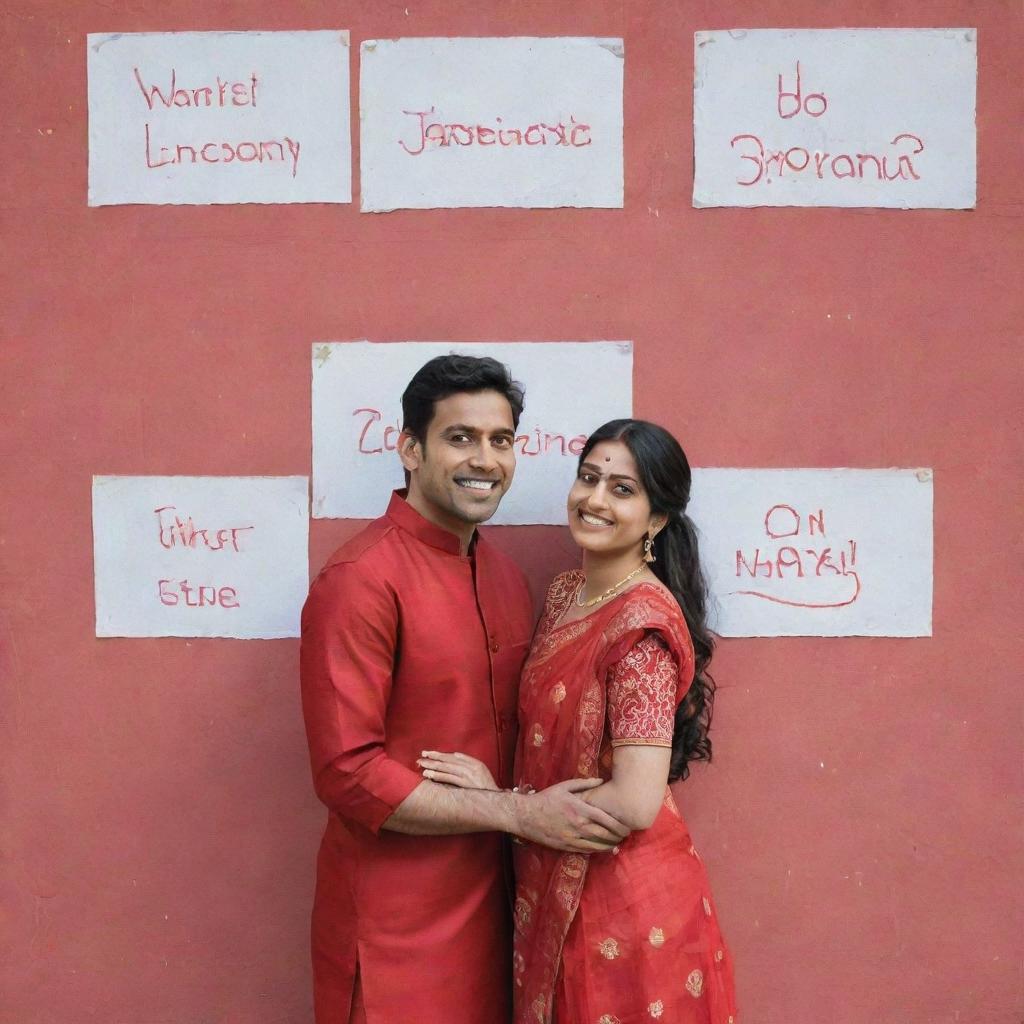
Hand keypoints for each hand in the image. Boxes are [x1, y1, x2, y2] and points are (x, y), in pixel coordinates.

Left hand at [417, 751, 498, 790]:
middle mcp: (472, 767)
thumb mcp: (480, 771)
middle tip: (421, 757)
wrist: (496, 801)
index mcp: (475, 763)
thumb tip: (454, 755)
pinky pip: (449, 779)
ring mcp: (469, 776)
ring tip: (422, 767)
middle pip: (449, 761)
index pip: (454, 757)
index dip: (441, 754)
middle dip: (434, 758)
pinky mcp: (466, 786)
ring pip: (447, 769)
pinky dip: (439, 776)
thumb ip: (468, 763)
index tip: (429, 753)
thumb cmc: (486, 787)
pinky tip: (430, 776)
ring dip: (433, 767)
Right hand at [513, 779, 630, 853]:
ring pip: (597, 845)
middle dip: (618, 836)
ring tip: (618, 843)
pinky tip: (603, 849)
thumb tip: (601, 780)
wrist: (526, 816)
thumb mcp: (564, 786)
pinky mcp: (566, 847)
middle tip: (626, 835)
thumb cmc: (545, 799)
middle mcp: (578, 825)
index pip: (606, 819)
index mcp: (580, 809)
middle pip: (605, 834)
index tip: (628, 826)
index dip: (620, 825)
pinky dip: (597, 850)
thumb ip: (584, 784)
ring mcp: (572, 838)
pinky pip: (586, 851)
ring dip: (610, 845)